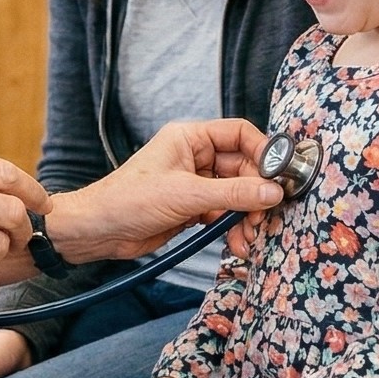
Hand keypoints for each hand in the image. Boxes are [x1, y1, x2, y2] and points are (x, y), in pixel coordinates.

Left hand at [47, 118, 282, 262]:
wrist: (98, 231)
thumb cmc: (128, 200)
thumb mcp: (186, 195)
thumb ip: (232, 194)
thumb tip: (273, 192)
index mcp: (190, 138)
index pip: (239, 134)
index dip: (263, 152)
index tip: (280, 175)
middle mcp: (195, 156)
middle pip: (244, 168)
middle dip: (257, 193)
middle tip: (266, 216)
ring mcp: (195, 183)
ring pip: (237, 194)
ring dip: (247, 216)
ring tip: (248, 236)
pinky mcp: (193, 207)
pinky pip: (224, 213)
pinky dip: (233, 228)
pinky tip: (236, 243)